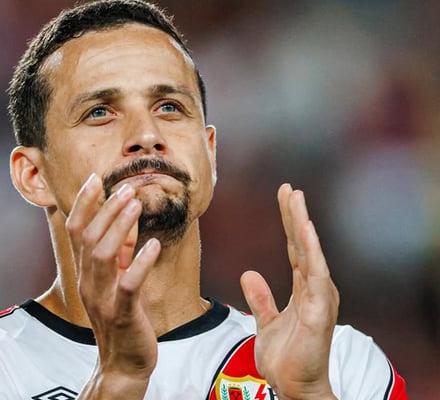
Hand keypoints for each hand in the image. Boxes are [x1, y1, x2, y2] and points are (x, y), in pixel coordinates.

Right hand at [66, 173, 160, 398]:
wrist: (123, 363)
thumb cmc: (121, 316)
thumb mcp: (115, 279)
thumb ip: (119, 251)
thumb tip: (127, 218)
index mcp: (85, 272)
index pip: (76, 231)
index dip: (83, 204)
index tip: (95, 178)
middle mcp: (88, 282)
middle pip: (88, 237)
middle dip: (106, 208)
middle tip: (125, 187)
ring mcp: (103, 299)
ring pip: (103, 256)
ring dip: (119, 226)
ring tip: (136, 204)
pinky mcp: (122, 314)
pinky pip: (128, 285)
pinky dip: (140, 263)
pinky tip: (154, 245)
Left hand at [240, 184, 338, 399]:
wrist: (293, 387)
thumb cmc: (286, 357)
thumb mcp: (267, 321)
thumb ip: (260, 298)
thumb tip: (249, 273)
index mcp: (302, 288)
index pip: (295, 248)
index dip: (289, 222)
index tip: (284, 196)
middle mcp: (314, 288)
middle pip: (303, 244)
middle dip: (295, 214)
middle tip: (289, 188)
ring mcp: (318, 298)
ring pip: (311, 253)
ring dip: (303, 224)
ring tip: (296, 198)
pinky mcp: (318, 311)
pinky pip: (315, 275)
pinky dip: (312, 251)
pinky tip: (305, 230)